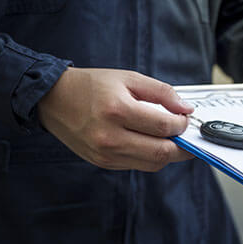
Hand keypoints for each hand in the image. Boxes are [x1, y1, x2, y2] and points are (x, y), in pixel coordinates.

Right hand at [38, 67, 193, 171]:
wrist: (54, 100)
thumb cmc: (92, 86)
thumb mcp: (129, 78)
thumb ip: (162, 92)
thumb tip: (186, 109)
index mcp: (118, 110)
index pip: (164, 127)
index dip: (182, 124)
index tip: (186, 118)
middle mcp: (110, 137)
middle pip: (161, 152)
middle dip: (183, 146)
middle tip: (187, 136)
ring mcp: (105, 154)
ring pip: (152, 163)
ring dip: (168, 154)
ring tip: (172, 139)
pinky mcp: (103, 162)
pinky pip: (138, 165)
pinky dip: (150, 156)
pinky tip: (151, 142)